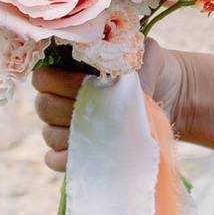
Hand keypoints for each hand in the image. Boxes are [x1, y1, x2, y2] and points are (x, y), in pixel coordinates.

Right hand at [33, 38, 188, 171]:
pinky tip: (91, 154)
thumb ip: (130, 60)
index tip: (91, 83)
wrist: (170, 94)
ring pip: (49, 134)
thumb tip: (123, 86)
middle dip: (68, 109)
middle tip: (100, 110)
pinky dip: (66, 159)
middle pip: (43, 107)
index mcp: (65, 70)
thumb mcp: (146, 55)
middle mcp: (60, 98)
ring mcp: (65, 127)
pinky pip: (55, 159)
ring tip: (102, 132)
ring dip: (72, 135)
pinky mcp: (76, 152)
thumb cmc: (150, 68)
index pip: (43, 77)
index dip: (61, 82)